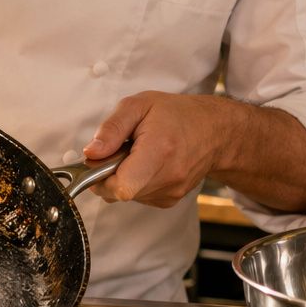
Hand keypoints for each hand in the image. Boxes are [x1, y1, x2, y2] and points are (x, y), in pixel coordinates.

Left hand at [83, 92, 233, 207]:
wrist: (214, 131)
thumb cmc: (176, 114)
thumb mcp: (139, 106)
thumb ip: (111, 128)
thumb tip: (91, 153)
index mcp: (158, 151)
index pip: (121, 187)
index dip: (101, 177)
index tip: (101, 159)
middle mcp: (168, 178)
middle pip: (119, 192)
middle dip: (108, 174)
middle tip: (120, 150)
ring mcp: (171, 193)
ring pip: (127, 196)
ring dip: (122, 177)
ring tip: (137, 155)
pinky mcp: (169, 200)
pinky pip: (138, 197)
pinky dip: (135, 182)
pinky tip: (147, 164)